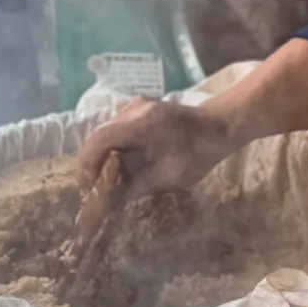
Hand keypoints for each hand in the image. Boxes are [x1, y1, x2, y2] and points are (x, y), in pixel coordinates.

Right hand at [77, 98, 235, 199]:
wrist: (219, 126)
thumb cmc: (199, 152)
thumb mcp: (170, 176)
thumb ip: (137, 187)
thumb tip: (109, 201)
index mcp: (142, 123)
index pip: (100, 139)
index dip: (88, 164)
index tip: (88, 186)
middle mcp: (134, 109)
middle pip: (99, 136)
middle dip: (92, 163)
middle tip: (93, 188)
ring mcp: (135, 106)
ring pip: (105, 132)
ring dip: (101, 156)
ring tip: (104, 181)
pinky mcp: (138, 108)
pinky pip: (116, 129)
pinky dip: (112, 147)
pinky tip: (118, 165)